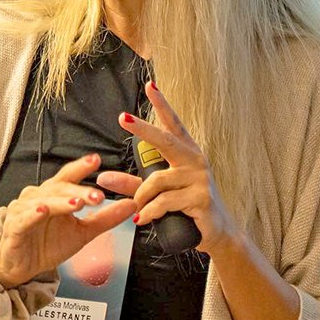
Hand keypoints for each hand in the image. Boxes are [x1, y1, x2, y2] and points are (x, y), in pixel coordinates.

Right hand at [0, 153, 136, 287]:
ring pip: (44, 201)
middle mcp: (38, 196)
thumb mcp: (83, 232)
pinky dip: (33, 214)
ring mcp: (24, 210)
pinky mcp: (14, 227)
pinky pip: (24, 219)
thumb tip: (132, 205)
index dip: (81, 167)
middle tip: (98, 196)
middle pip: (59, 188)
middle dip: (79, 190)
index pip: (69, 176)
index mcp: (54, 194)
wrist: (22, 267)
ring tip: (77, 203)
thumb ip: (106, 218)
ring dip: (61, 202)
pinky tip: (43, 211)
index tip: (97, 160)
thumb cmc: (48, 244)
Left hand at [96, 81, 239, 254]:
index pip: (173, 124)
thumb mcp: (158, 193)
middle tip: (123, 118)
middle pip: (165, 140)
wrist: (217, 233)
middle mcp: (195, 160)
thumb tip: (102, 177)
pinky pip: (165, 202)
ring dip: (141, 197)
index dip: (162, 104)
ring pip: (157, 181)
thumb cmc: (186, 207)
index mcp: (187, 153)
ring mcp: (200, 179)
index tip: (151, 86)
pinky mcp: (201, 198)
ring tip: (137, 209)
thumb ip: (132, 184)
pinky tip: (143, 218)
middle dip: (143, 129)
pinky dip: (150, 211)